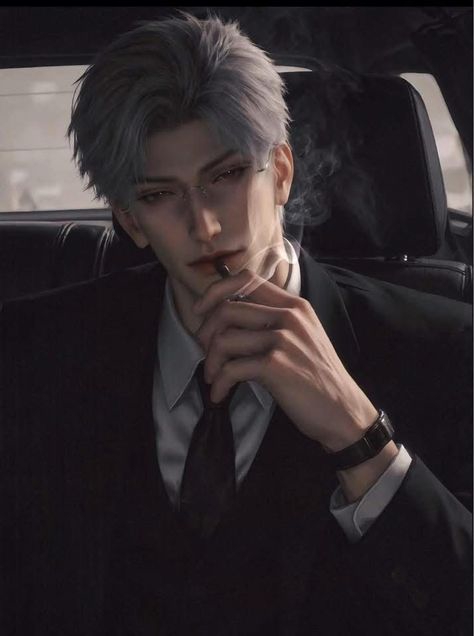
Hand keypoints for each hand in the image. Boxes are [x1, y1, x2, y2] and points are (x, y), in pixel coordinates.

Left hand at [194, 268, 378, 450]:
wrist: (343, 411)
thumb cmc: (317, 377)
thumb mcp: (302, 337)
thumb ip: (273, 321)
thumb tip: (227, 319)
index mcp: (294, 305)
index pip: (247, 278)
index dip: (216, 290)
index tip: (201, 311)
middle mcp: (289, 317)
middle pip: (226, 309)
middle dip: (205, 333)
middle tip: (206, 354)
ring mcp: (283, 340)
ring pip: (224, 339)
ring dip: (210, 362)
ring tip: (213, 378)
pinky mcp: (276, 366)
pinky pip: (230, 369)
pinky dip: (219, 384)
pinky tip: (220, 395)